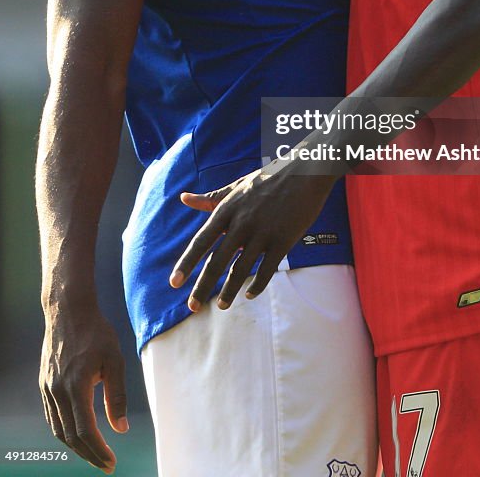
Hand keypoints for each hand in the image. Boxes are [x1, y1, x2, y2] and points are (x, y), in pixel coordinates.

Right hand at [40, 306, 127, 472]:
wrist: (68, 311)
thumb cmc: (96, 333)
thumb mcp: (115, 360)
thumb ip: (117, 395)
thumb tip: (120, 429)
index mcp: (76, 386)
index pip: (85, 431)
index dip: (98, 451)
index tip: (111, 463)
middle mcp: (58, 391)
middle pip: (70, 436)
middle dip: (89, 454)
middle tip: (106, 465)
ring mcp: (48, 388)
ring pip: (58, 429)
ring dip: (76, 446)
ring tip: (94, 454)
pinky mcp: (45, 384)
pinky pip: (53, 416)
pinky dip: (64, 431)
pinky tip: (77, 434)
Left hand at [169, 164, 335, 308]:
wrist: (305, 173)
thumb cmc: (268, 178)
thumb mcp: (236, 186)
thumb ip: (210, 197)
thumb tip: (184, 198)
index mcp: (227, 209)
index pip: (201, 241)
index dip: (186, 263)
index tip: (174, 282)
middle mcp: (242, 223)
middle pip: (217, 261)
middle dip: (202, 287)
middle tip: (192, 307)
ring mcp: (263, 232)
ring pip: (241, 270)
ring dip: (229, 291)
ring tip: (222, 306)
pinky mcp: (283, 240)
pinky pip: (267, 270)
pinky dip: (257, 285)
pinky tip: (249, 295)